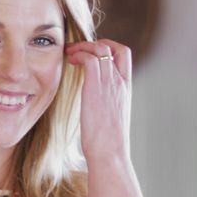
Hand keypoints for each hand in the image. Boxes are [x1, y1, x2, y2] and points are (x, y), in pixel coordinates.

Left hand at [65, 39, 131, 164]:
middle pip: (116, 47)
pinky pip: (90, 58)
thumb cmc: (108, 144)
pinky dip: (79, 54)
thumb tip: (95, 107)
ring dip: (83, 46)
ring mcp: (110, 83)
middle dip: (97, 42)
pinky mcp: (96, 87)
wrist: (110, 154)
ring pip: (101, 49)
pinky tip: (70, 61)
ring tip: (69, 53)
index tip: (93, 53)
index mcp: (126, 89)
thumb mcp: (111, 118)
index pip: (124, 56)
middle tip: (79, 49)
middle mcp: (121, 83)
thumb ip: (106, 105)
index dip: (109, 48)